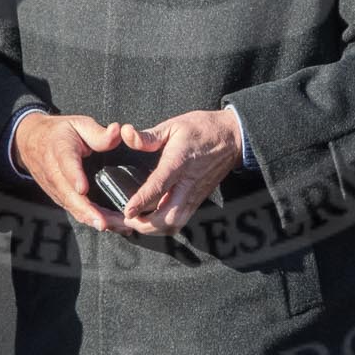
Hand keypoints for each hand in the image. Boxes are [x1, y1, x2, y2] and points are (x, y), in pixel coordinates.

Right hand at [14, 112, 124, 230]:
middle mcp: (54, 172)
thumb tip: (117, 131)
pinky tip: (110, 225)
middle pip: (69, 195)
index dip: (74, 177)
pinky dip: (90, 219)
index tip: (83, 188)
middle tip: (105, 223)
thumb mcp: (78, 123)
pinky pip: (74, 210)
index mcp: (60, 149)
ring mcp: (55, 188)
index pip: (66, 164)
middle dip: (87, 211)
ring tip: (117, 226)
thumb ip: (98, 133)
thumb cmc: (59, 132)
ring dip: (93, 219)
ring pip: (73, 207)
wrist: (30, 141)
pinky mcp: (59, 197)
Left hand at [116, 109, 242, 234]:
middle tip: (122, 220)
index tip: (127, 211)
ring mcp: (194, 195)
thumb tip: (127, 134)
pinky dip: (163, 227)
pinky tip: (149, 222)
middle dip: (143, 224)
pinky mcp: (198, 201)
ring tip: (133, 224)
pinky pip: (180, 221)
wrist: (232, 139)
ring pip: (174, 224)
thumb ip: (149, 136)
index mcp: (179, 163)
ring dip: (152, 229)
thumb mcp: (174, 126)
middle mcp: (188, 184)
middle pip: (167, 216)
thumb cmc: (202, 130)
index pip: (159, 186)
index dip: (142, 200)